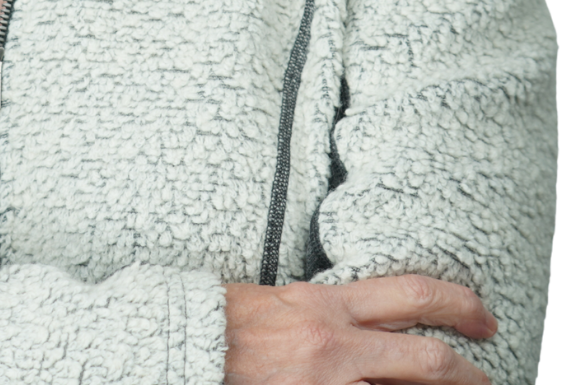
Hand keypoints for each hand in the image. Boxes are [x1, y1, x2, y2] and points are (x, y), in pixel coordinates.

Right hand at [224, 276, 497, 383]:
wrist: (182, 343)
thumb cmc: (225, 319)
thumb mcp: (282, 299)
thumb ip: (328, 310)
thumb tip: (370, 325)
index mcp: (325, 303)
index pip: (410, 295)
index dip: (458, 304)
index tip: (483, 318)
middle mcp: (334, 343)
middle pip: (426, 359)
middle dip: (470, 374)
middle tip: (489, 379)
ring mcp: (325, 383)